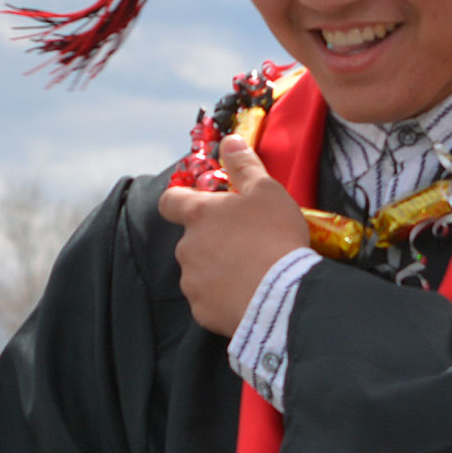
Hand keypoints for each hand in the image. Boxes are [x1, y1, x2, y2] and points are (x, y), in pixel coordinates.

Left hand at [157, 137, 310, 336]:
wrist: (282, 296)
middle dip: (212, 240)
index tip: (199, 204)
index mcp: (198, 215)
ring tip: (250, 272)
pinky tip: (247, 294)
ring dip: (217, 270)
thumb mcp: (266, 191)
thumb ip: (243, 164)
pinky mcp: (201, 311)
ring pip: (199, 271)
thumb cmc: (274, 237)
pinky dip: (223, 297)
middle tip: (245, 243)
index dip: (180, 200)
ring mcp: (191, 281)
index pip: (169, 201)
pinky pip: (208, 300)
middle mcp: (187, 247)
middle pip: (191, 239)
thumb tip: (229, 141)